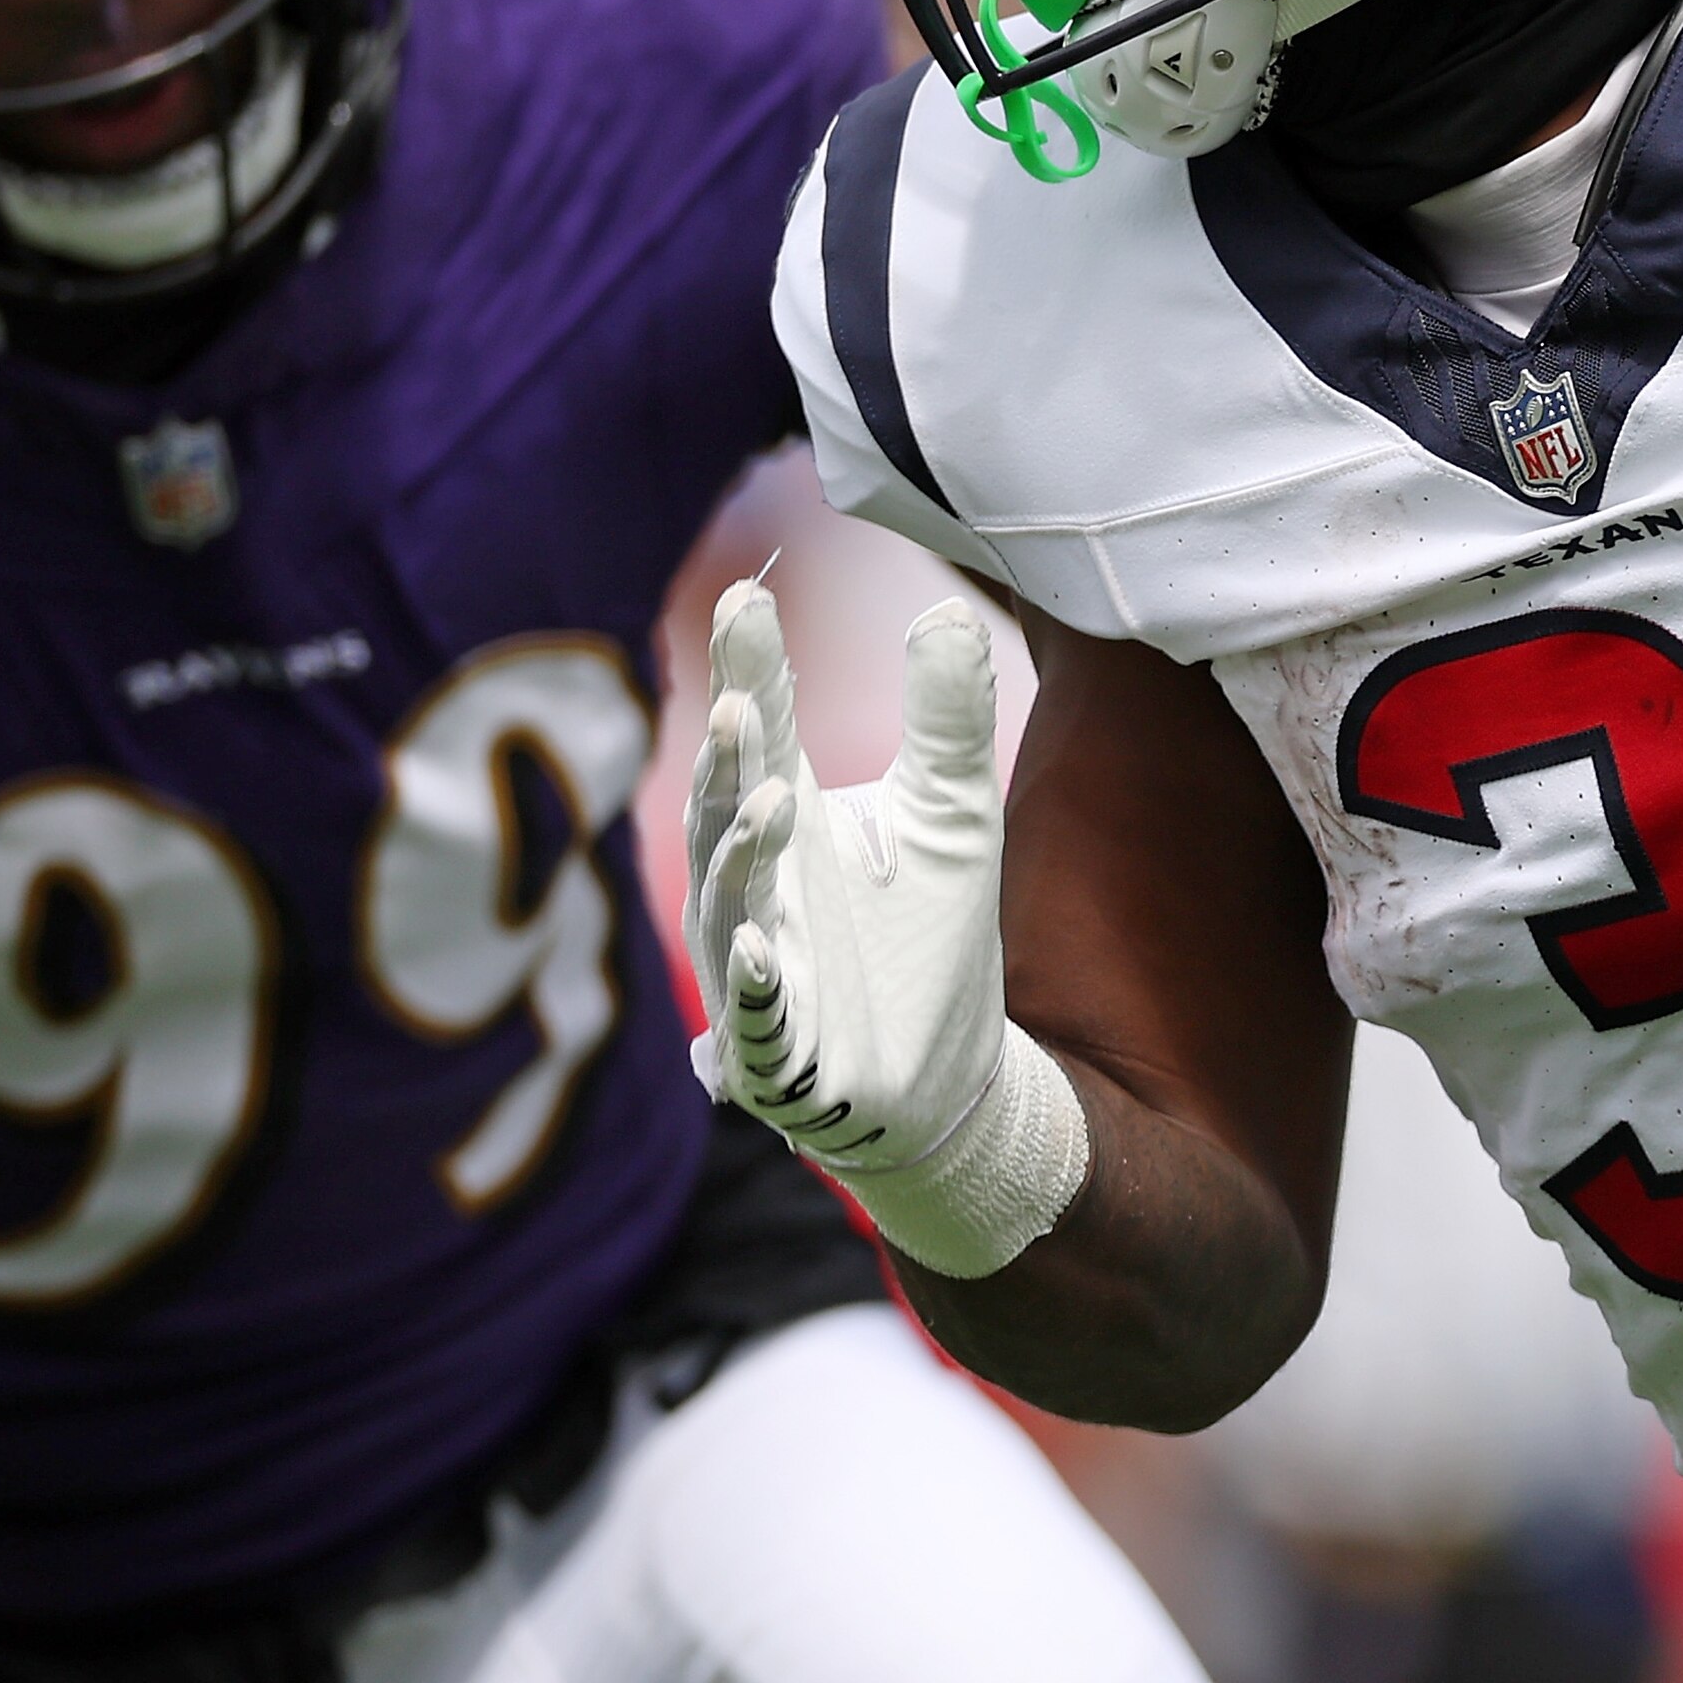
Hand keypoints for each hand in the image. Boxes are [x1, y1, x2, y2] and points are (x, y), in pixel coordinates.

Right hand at [679, 580, 1090, 1277]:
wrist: (945, 1085)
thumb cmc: (929, 943)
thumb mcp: (956, 815)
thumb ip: (946, 718)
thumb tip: (943, 608)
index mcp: (787, 821)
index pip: (758, 732)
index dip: (746, 670)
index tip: (745, 597)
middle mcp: (756, 889)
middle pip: (726, 810)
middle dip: (728, 760)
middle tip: (736, 698)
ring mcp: (757, 969)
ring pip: (731, 905)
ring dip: (740, 854)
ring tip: (769, 798)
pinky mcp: (777, 1053)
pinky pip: (755, 1016)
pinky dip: (756, 983)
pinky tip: (767, 948)